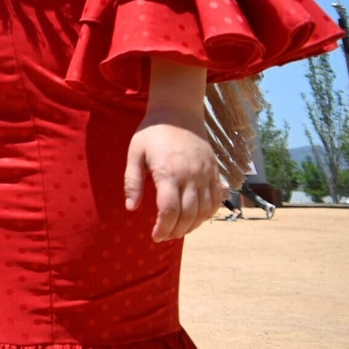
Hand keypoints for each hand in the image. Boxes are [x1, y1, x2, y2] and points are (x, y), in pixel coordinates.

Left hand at [125, 114, 226, 241]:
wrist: (179, 112)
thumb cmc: (153, 132)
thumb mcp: (135, 153)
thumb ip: (132, 181)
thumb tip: (131, 208)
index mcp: (168, 172)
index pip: (169, 210)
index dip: (163, 227)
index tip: (155, 236)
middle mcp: (191, 176)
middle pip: (188, 214)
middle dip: (176, 231)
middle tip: (165, 236)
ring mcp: (206, 174)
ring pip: (205, 210)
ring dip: (193, 226)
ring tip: (179, 231)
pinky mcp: (215, 171)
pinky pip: (217, 199)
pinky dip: (209, 213)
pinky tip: (197, 218)